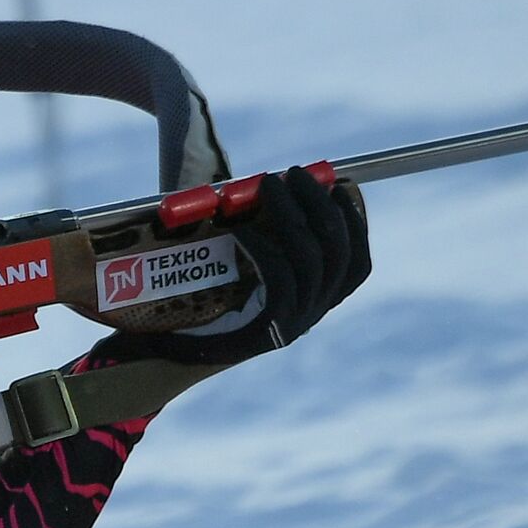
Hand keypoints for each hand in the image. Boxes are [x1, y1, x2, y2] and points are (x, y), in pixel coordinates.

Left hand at [93, 166, 370, 365]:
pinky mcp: (268, 330)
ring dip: (293, 214)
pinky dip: (266, 248)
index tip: (339, 188)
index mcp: (315, 300)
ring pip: (311, 260)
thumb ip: (259, 233)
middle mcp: (312, 313)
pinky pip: (279, 280)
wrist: (169, 355)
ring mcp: (293, 323)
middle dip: (321, 204)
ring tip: (269, 184)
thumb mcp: (240, 271)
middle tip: (295, 172)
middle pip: (338, 252)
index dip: (356, 224)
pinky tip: (246, 230)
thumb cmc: (200, 306)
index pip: (357, 264)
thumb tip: (267, 183)